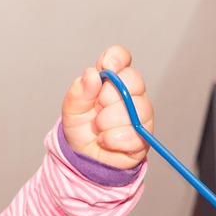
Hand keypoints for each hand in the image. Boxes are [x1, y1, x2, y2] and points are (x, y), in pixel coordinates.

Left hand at [61, 44, 152, 169]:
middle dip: (108, 97)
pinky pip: (135, 133)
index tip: (106, 67)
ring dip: (109, 121)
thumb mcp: (72, 109)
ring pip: (136, 108)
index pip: (122, 58)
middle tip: (96, 109)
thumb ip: (79, 91)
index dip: (116, 58)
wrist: (83, 158)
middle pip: (133, 80)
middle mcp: (131, 93)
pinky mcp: (143, 137)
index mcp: (112, 80)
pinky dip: (114, 139)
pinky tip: (105, 141)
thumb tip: (91, 74)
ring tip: (98, 128)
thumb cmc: (81, 128)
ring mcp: (141, 114)